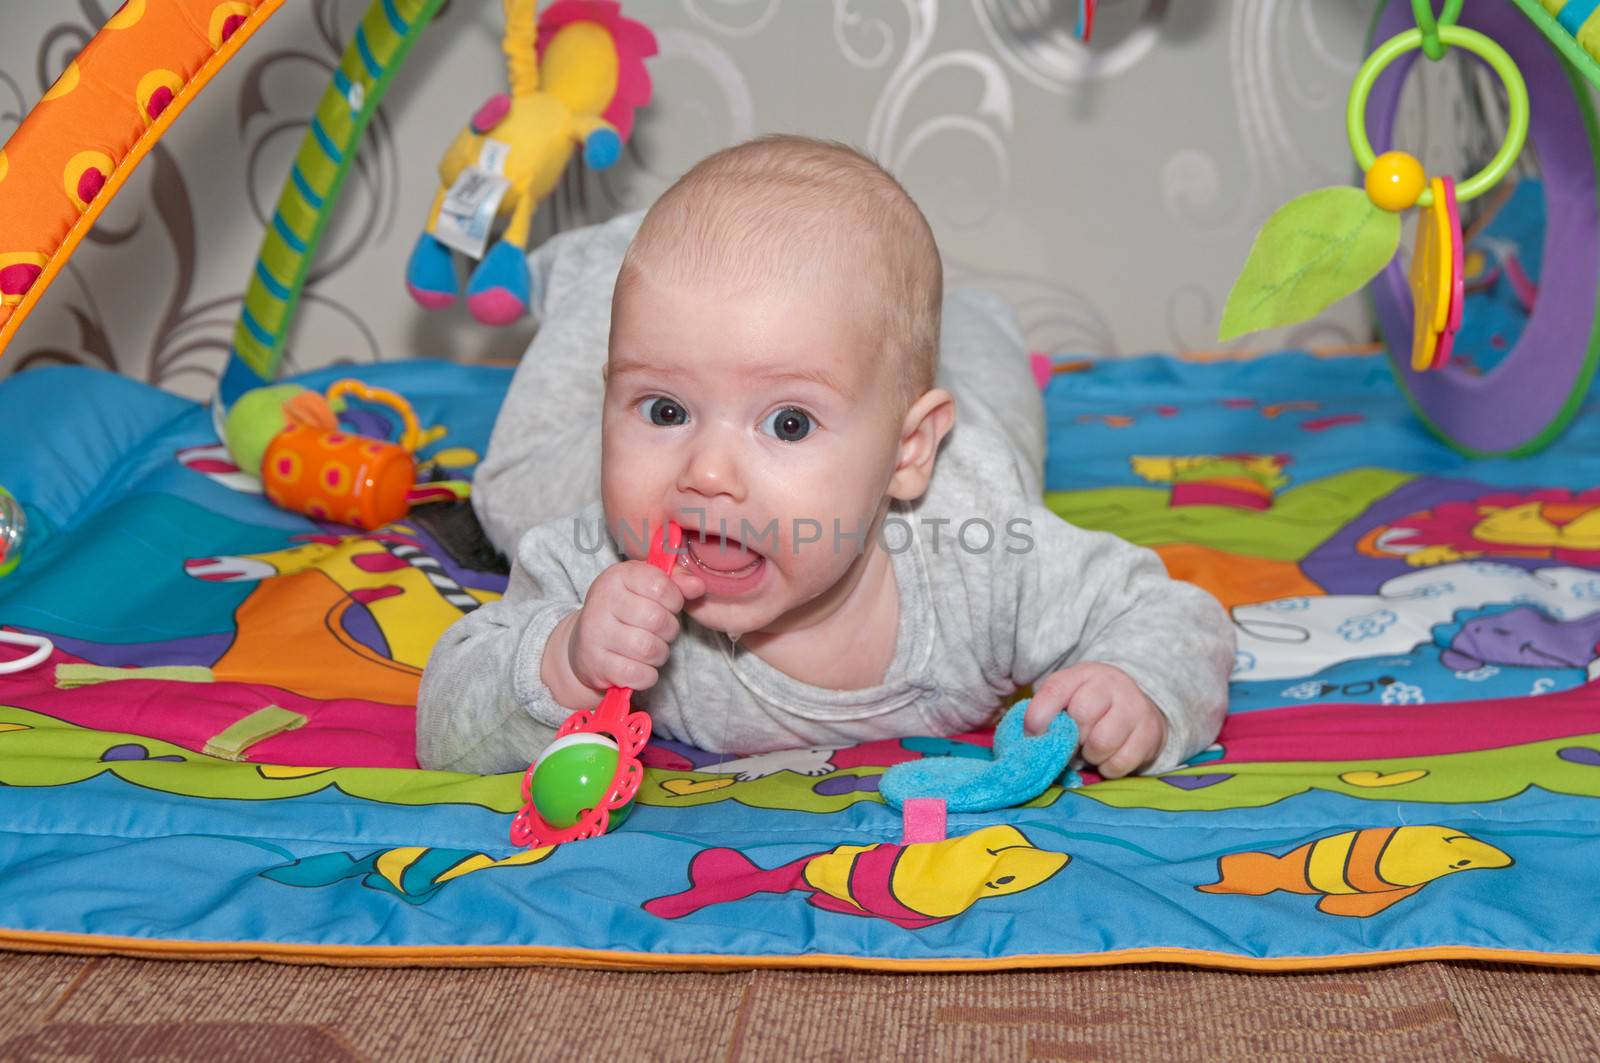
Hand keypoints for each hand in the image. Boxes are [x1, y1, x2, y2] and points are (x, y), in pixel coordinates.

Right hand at [561, 558, 704, 696]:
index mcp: (617, 576)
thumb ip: (676, 582)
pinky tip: (640, 667)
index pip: (661, 586)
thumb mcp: (646, 587)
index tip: (668, 605)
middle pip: (658, 620)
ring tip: (651, 648)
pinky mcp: (596, 664)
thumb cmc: (625, 611)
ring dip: (659, 654)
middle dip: (669, 630)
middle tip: (660, 631)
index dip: (674, 600)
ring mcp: (596, 634)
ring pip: (650, 649)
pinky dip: (647, 675)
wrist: (584, 645)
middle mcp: (602, 601)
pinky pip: (639, 675)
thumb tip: (698, 586)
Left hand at [1023, 662, 1166, 778]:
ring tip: (1091, 748)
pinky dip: (1108, 767)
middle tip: (1074, 740)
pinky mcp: (1151, 733)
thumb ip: (1047, 712)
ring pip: (1101, 742)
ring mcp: (1135, 707)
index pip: (1057, 688)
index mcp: (1083, 674)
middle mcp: (1112, 685)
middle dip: (1071, 737)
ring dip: (1090, 755)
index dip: (1040, 714)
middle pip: (1081, 716)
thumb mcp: (1068, 697)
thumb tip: (1031, 739)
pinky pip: (1120, 762)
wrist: (1139, 705)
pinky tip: (1109, 756)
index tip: (1033, 734)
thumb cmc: (1091, 705)